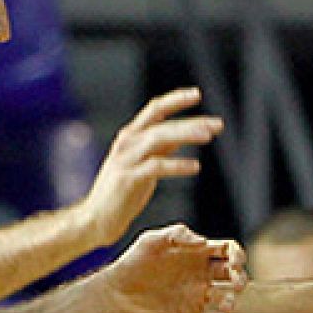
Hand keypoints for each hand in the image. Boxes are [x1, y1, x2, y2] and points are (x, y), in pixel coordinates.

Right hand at [80, 89, 221, 245]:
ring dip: (185, 135)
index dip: (175, 99)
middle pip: (162, 124)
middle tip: (216, 124)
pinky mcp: (128, 178)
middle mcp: (127, 143)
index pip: (155, 109)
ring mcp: (126, 159)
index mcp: (131, 136)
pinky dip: (177, 165)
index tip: (196, 94)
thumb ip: (161, 147)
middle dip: (191, 122)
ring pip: (158, 138)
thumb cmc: (122, 192)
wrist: (96, 218)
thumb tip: (184, 133)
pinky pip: (156, 166)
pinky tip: (194, 166)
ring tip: (207, 136)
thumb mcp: (144, 163)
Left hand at [104, 224, 246, 312]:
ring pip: (227, 297)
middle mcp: (202, 273)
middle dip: (240, 278)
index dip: (237, 254)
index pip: (228, 250)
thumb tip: (204, 242)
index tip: (235, 261)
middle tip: (235, 283)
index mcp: (197, 253)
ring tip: (225, 305)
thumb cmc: (133, 262)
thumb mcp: (150, 241)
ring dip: (232, 301)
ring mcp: (198, 295)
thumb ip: (177, 234)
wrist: (116, 294)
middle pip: (234, 274)